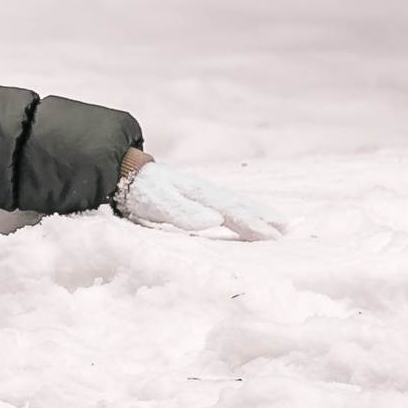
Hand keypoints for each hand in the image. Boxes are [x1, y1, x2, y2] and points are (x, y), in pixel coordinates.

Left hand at [116, 161, 284, 240]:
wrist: (121, 169)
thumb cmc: (139, 190)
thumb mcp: (158, 203)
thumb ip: (183, 212)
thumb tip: (215, 220)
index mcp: (199, 193)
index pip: (232, 211)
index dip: (253, 224)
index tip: (273, 237)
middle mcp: (203, 190)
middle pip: (238, 204)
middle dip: (262, 216)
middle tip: (286, 228)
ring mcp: (198, 191)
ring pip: (233, 202)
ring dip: (255, 212)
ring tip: (276, 220)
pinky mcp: (192, 195)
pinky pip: (223, 202)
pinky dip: (239, 209)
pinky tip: (241, 215)